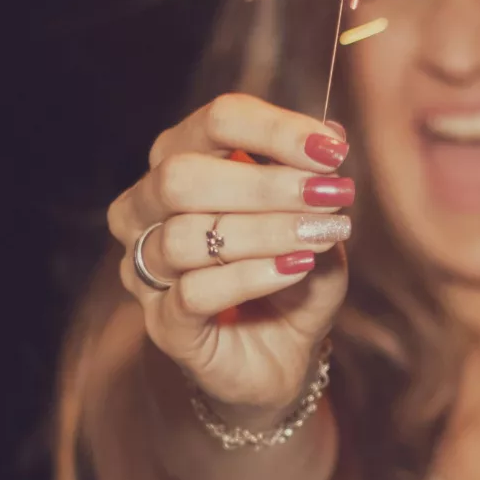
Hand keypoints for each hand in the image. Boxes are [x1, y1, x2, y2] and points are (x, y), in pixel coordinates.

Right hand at [108, 94, 353, 417]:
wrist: (283, 357)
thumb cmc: (291, 278)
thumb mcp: (314, 221)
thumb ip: (315, 179)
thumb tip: (332, 133)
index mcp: (180, 163)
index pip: (214, 122)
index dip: (273, 129)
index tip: (331, 149)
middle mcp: (147, 210)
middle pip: (181, 174)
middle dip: (264, 183)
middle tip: (329, 194)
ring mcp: (147, 270)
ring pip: (186, 235)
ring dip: (264, 231)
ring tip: (319, 235)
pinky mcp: (163, 324)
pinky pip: (193, 292)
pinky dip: (251, 276)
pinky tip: (296, 267)